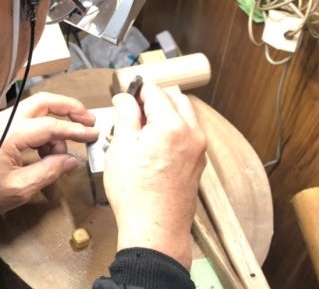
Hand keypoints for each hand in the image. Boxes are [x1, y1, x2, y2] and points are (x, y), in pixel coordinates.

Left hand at [0, 92, 97, 218]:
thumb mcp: (20, 188)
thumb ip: (49, 171)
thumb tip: (72, 160)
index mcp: (14, 134)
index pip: (53, 125)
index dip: (76, 130)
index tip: (94, 134)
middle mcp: (9, 121)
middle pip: (45, 101)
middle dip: (70, 107)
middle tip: (88, 119)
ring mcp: (3, 122)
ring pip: (37, 109)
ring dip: (57, 122)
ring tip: (64, 151)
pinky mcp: (1, 129)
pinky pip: (29, 121)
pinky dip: (44, 130)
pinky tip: (49, 152)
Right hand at [104, 83, 205, 269]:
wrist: (155, 230)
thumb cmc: (136, 194)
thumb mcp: (120, 148)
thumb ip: (125, 116)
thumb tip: (125, 99)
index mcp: (172, 126)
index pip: (155, 92)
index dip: (136, 89)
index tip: (125, 92)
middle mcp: (192, 134)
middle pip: (174, 100)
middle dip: (153, 99)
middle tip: (131, 110)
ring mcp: (198, 150)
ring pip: (184, 116)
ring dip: (164, 114)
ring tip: (140, 129)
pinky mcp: (197, 164)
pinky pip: (187, 135)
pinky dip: (172, 130)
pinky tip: (151, 145)